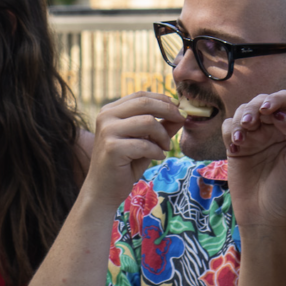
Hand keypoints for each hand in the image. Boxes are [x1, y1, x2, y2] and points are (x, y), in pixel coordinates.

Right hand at [83, 92, 184, 209]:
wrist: (103, 189)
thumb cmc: (124, 164)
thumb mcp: (145, 140)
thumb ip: (160, 125)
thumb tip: (181, 112)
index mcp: (110, 111)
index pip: (141, 95)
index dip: (163, 99)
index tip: (179, 110)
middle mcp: (105, 117)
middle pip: (145, 103)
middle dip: (169, 110)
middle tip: (182, 120)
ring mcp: (107, 131)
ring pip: (147, 122)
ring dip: (163, 135)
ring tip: (165, 147)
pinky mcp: (112, 148)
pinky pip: (145, 144)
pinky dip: (157, 151)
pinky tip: (157, 157)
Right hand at [222, 90, 285, 228]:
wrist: (264, 215)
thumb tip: (282, 114)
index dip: (276, 100)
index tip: (267, 111)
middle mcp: (273, 131)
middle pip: (260, 103)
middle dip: (253, 109)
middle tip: (251, 124)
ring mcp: (253, 139)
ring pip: (241, 113)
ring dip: (239, 119)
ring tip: (241, 137)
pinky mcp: (235, 148)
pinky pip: (228, 129)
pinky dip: (229, 131)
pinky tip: (235, 145)